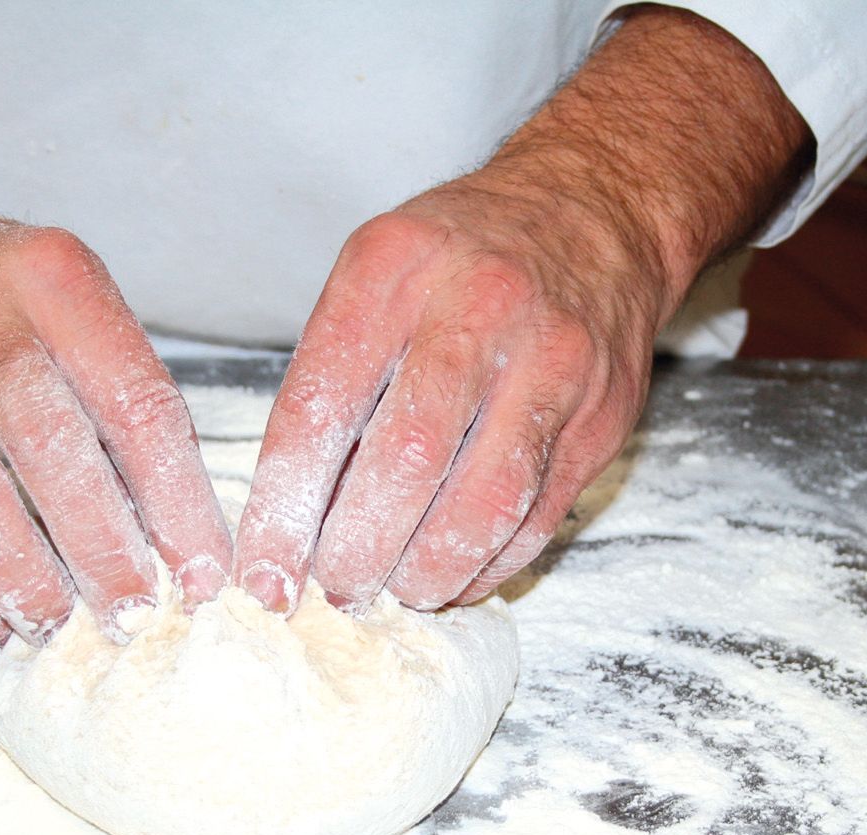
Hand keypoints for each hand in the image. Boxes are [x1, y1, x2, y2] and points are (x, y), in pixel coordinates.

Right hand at [0, 180, 231, 650]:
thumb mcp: (66, 300)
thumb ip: (119, 393)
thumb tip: (179, 533)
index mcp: (54, 280)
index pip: (136, 406)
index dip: (178, 503)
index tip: (203, 575)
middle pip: (50, 448)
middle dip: (101, 549)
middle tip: (132, 618)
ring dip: (18, 577)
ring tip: (55, 629)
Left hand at [232, 167, 662, 613]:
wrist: (595, 213)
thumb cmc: (459, 258)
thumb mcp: (376, 274)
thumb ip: (333, 375)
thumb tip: (292, 515)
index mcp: (394, 269)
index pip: (322, 409)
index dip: (286, 508)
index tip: (265, 573)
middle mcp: (479, 309)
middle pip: (406, 462)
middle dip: (358, 551)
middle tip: (334, 589)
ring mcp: (552, 364)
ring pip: (483, 503)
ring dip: (427, 571)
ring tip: (394, 590)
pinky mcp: (601, 417)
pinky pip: (535, 517)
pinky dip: (486, 564)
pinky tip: (452, 574)